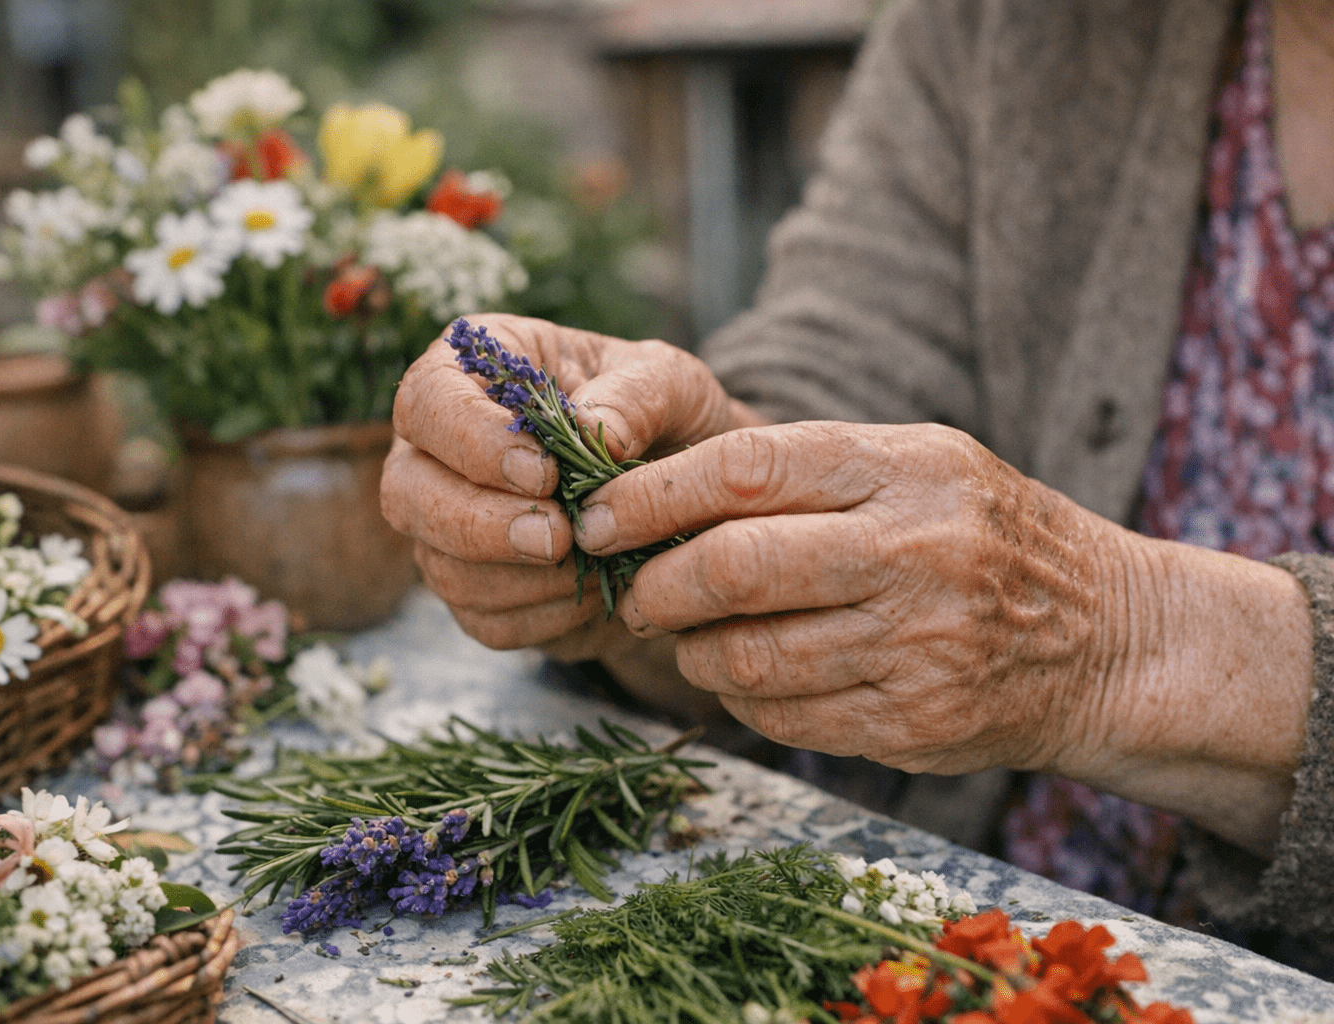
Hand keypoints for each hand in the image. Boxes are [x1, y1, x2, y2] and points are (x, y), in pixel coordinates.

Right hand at [380, 314, 760, 663]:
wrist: (686, 499)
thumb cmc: (664, 418)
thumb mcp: (671, 383)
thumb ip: (637, 394)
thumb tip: (594, 429)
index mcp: (471, 373)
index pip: (426, 401)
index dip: (470, 442)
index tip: (541, 472)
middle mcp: (438, 451)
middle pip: (406, 492)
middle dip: (480, 523)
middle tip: (557, 537)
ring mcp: (448, 525)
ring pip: (441, 566)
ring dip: (520, 578)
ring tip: (595, 561)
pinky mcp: (476, 589)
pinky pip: (483, 619)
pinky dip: (543, 616)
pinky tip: (594, 594)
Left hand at [576, 420, 1312, 853]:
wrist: (1107, 639)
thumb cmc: (982, 536)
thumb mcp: (916, 465)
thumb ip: (804, 472)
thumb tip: (654, 493)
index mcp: (902, 469)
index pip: (744, 469)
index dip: (650, 495)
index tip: (597, 517)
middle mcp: (913, 551)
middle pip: (733, 566)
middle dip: (654, 585)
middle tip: (631, 591)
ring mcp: (917, 644)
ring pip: (747, 655)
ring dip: (691, 651)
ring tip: (687, 636)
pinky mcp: (914, 722)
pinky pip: (784, 717)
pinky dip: (742, 699)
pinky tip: (748, 678)